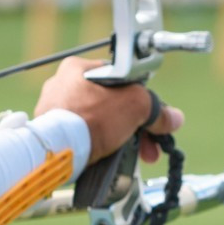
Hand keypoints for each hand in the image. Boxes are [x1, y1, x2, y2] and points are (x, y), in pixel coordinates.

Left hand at [33, 57, 184, 162]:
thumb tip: (173, 119)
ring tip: (130, 154)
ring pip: (95, 122)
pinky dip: (96, 146)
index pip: (119, 79)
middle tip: (147, 145)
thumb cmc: (90, 119)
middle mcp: (61, 85)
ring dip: (117, 138)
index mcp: (79, 68)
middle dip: (132, 126)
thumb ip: (156, 110)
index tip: (151, 118)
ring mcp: (52, 110)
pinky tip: (108, 157)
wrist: (59, 150)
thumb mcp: (134, 106)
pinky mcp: (50, 133)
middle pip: (108, 104)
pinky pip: (80, 136)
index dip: (140, 99)